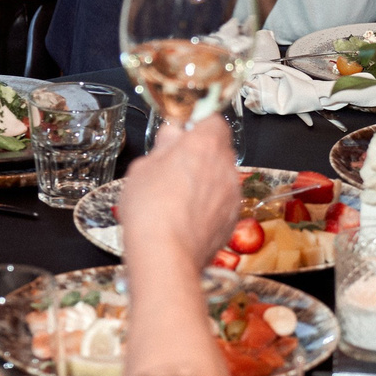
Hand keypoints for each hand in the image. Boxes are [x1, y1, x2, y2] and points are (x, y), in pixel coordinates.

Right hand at [118, 114, 241, 273]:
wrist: (166, 255)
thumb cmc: (150, 208)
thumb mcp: (143, 167)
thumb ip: (163, 147)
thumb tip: (172, 135)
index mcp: (205, 144)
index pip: (213, 119)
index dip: (198, 125)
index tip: (183, 135)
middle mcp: (226, 166)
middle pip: (219, 149)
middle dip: (200, 155)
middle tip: (174, 167)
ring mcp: (233, 194)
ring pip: (221, 177)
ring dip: (206, 181)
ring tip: (178, 197)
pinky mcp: (233, 219)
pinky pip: (222, 203)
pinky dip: (209, 205)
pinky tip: (186, 217)